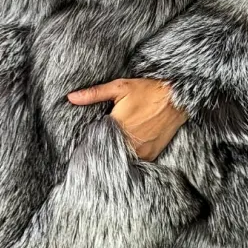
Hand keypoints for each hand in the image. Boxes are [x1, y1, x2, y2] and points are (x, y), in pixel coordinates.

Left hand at [67, 78, 187, 160]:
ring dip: (117, 152)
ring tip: (113, 145)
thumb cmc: (148, 91)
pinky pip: (136, 160)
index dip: (88, 142)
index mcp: (117, 127)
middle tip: (96, 145)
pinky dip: (130, 155)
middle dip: (102, 148)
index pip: (95, 141)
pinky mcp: (152, 154)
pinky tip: (128, 147)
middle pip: (108, 152)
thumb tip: (71, 97)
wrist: (177, 98)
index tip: (82, 144)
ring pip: (122, 157)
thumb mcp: (120, 87)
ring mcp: (142, 151)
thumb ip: (94, 94)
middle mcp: (129, 142)